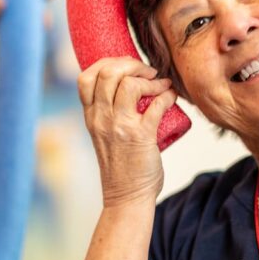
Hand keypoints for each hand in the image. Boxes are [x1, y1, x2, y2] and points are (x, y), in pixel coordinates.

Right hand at [78, 57, 176, 206]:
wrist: (127, 196)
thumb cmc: (122, 166)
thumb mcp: (105, 135)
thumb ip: (110, 114)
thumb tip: (132, 90)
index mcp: (91, 117)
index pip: (86, 77)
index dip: (107, 63)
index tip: (127, 66)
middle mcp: (101, 118)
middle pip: (108, 73)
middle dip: (131, 65)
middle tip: (148, 72)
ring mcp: (120, 126)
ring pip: (129, 85)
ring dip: (150, 79)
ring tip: (161, 84)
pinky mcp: (141, 136)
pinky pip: (155, 105)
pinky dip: (166, 95)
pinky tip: (171, 96)